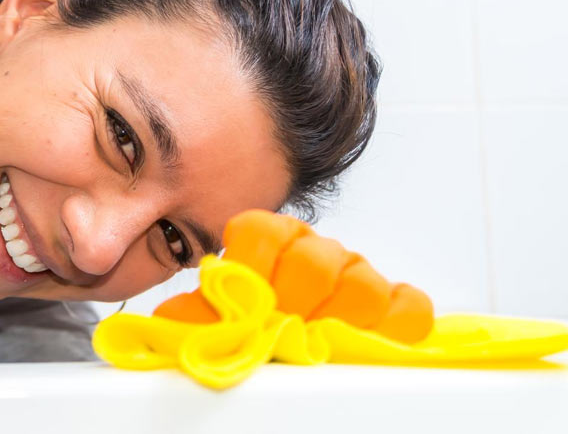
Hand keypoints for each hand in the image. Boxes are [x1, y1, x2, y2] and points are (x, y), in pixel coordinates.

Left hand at [154, 209, 432, 342]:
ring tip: (316, 338)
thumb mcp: (216, 321)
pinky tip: (365, 341)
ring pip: (361, 282)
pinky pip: (408, 307)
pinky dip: (392, 326)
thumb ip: (198, 315)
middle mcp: (314, 250)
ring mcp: (357, 273)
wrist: (290, 348)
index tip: (249, 299)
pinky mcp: (395, 305)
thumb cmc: (252, 331)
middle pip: (313, 261)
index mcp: (268, 241)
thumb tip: (170, 322)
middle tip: (282, 328)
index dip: (252, 268)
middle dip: (293, 303)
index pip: (259, 231)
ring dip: (337, 319)